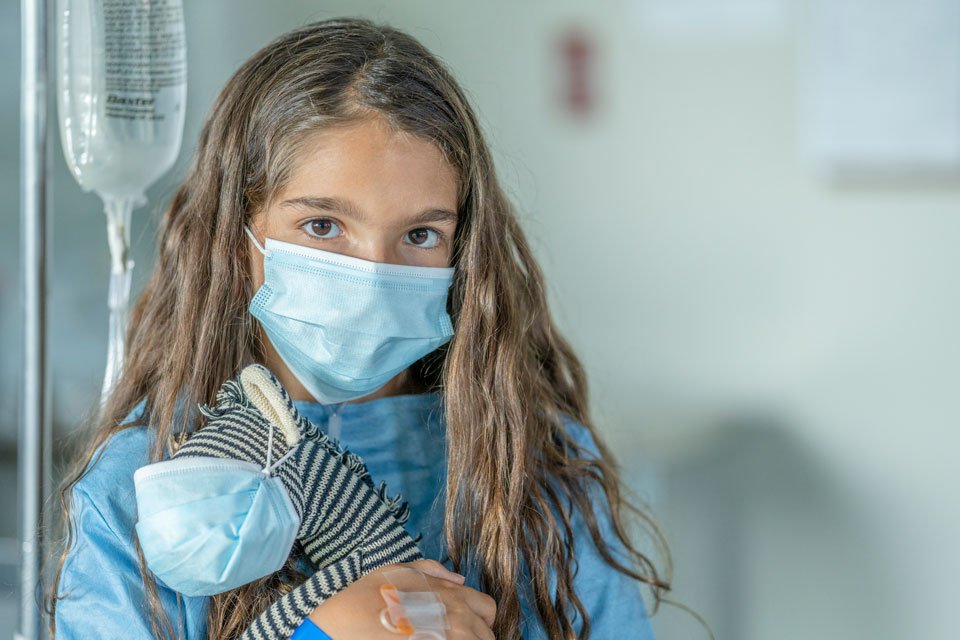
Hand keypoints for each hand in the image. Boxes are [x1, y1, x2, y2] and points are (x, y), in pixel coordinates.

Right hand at [307, 559, 496, 639]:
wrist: (343, 625)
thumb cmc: (366, 598)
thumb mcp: (397, 571)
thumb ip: (431, 571)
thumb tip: (457, 578)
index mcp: (452, 594)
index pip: (488, 610)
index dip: (477, 620)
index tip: (462, 628)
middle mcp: (458, 618)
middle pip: (486, 635)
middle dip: (473, 637)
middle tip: (446, 637)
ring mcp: (449, 639)